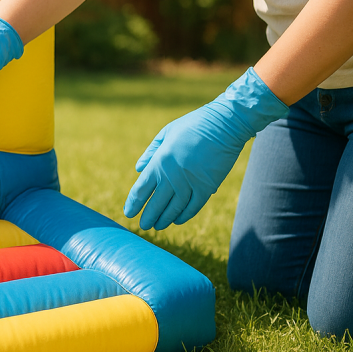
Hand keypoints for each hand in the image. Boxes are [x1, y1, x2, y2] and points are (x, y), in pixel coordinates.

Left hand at [123, 68, 287, 229]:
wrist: (224, 125)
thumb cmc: (193, 125)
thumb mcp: (166, 133)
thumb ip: (151, 152)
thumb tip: (138, 169)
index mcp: (160, 161)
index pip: (142, 188)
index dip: (134, 203)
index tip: (128, 213)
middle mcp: (173, 175)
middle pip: (157, 203)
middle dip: (148, 216)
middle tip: (143, 226)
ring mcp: (191, 183)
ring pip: (174, 208)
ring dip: (165, 219)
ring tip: (158, 226)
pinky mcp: (207, 187)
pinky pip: (193, 206)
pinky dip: (184, 215)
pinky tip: (177, 221)